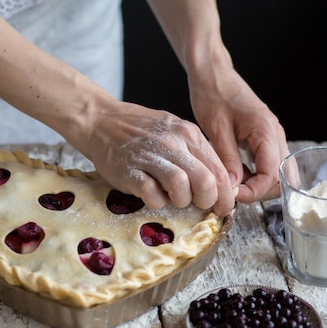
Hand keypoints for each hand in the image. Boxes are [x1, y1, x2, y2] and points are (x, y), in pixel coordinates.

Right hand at [78, 101, 235, 215]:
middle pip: (205, 180)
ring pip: (181, 188)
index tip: (223, 205)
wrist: (100, 121)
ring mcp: (149, 157)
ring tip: (173, 198)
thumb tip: (217, 181)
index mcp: (187, 133)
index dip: (226, 193)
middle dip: (208, 201)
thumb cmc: (138, 129)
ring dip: (181, 201)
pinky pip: (152, 196)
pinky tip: (153, 196)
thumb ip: (194, 152)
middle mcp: (171, 143)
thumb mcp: (172, 130)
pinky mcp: (129, 172)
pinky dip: (156, 202)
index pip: (218, 168)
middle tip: (201, 206)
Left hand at [189, 66, 289, 202]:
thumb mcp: (216, 130)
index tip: (232, 194)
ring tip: (234, 183)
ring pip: (279, 173)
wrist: (213, 75)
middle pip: (283, 178)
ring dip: (259, 184)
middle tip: (234, 192)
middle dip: (260, 192)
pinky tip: (237, 173)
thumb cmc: (213, 96)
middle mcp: (275, 134)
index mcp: (266, 131)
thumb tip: (234, 186)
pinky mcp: (265, 138)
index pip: (273, 175)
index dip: (254, 191)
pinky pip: (270, 164)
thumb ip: (228, 159)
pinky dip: (257, 174)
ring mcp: (273, 136)